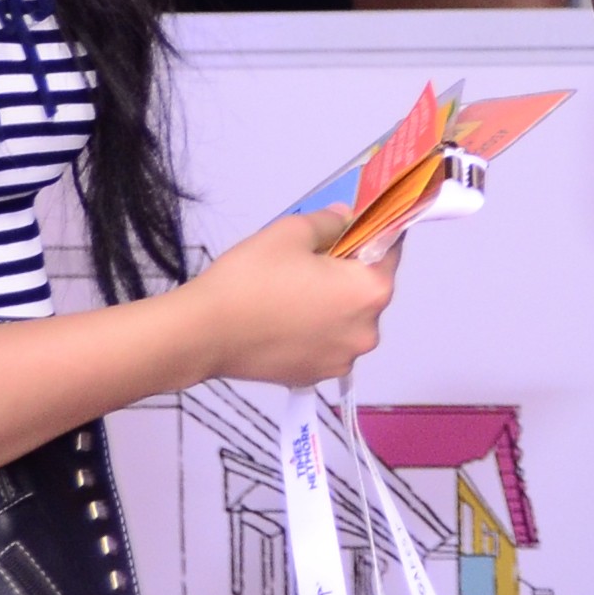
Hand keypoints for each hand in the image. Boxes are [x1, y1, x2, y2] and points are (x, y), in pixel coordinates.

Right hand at [167, 207, 398, 389]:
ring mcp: (343, 359)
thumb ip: (330, 221)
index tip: (354, 226)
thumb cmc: (252, 277)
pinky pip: (327, 343)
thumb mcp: (291, 232)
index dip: (372, 234)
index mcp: (370, 291)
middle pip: (369, 290)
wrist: (203, 333)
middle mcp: (368, 331)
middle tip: (311, 259)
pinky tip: (285, 319)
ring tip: (292, 291)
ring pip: (348, 319)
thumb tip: (347, 218)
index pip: (390, 251)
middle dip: (349, 272)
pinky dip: (316, 330)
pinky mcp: (316, 376)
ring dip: (332, 303)